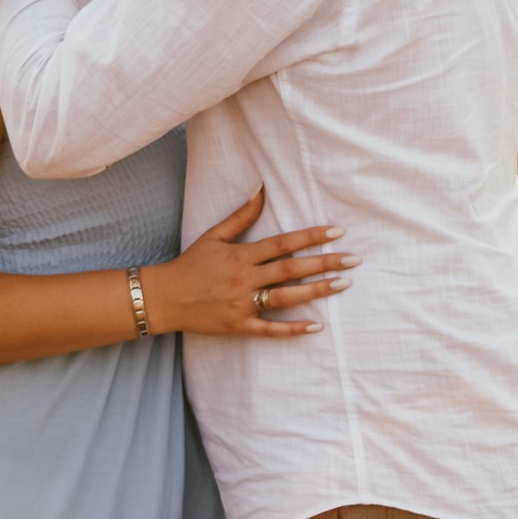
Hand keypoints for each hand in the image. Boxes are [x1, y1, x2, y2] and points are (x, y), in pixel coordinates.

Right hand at [144, 189, 355, 338]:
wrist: (164, 297)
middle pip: (291, 270)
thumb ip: (241, 215)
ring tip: (343, 284)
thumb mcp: (213, 235)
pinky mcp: (238, 325)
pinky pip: (269, 329)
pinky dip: (292, 329)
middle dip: (324, 263)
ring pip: (286, 298)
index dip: (310, 237)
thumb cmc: (190, 264)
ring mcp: (242, 304)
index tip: (337, 232)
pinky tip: (316, 326)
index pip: (282, 244)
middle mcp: (244, 279)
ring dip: (316, 291)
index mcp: (241, 256)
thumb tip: (262, 189)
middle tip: (353, 260)